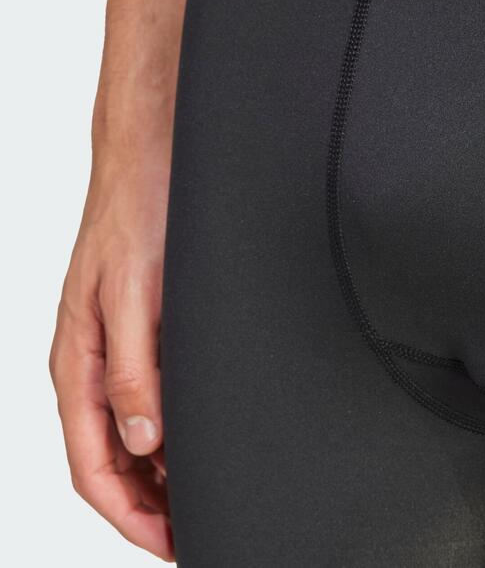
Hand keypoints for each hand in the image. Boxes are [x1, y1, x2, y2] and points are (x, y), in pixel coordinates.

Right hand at [50, 149, 173, 560]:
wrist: (149, 162)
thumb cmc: (135, 218)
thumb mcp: (133, 295)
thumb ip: (133, 369)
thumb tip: (141, 440)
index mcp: (78, 363)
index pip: (93, 466)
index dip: (131, 515)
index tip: (171, 543)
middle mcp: (92, 365)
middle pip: (110, 461)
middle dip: (147, 506)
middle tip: (193, 531)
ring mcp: (113, 351)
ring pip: (128, 436)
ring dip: (159, 475)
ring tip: (199, 499)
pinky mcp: (138, 333)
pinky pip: (144, 402)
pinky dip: (167, 434)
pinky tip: (195, 441)